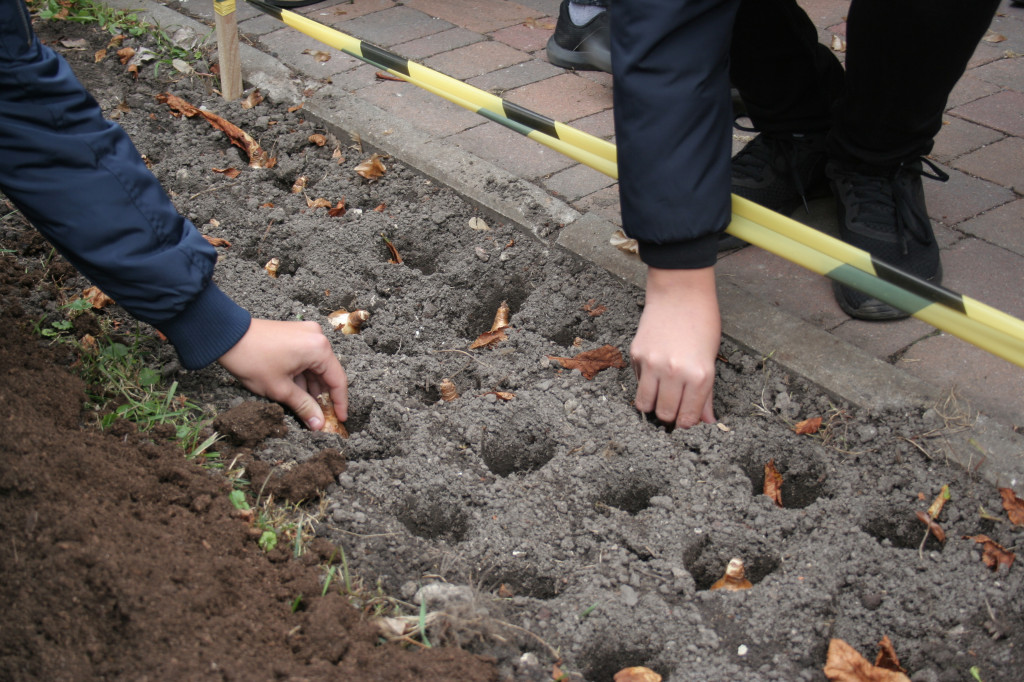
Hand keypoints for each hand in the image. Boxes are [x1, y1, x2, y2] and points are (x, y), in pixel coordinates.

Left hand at [218, 319, 347, 430]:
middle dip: (323, 396)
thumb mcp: (280, 389)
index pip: (338, 380)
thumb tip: (318, 423)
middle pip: (327, 372)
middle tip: (321, 417)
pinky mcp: (294, 334)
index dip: (340, 402)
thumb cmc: (253, 359)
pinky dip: (303, 375)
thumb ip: (304, 407)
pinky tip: (296, 392)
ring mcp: (305, 333)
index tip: (340, 419)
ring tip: (306, 408)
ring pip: (316, 366)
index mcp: (319, 348)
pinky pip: (306, 358)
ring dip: (311, 387)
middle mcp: (317, 337)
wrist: (226, 336)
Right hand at [631, 266, 719, 427]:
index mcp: (699, 376)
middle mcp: (674, 373)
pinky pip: (638, 382)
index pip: (688, 417)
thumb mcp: (711, 360)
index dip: (686, 423)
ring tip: (661, 394)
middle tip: (673, 406)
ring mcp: (653, 364)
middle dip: (669, 415)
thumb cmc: (702, 322)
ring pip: (645, 404)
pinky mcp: (636, 355)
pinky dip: (645, 383)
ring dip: (653, 404)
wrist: (680, 292)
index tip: (685, 419)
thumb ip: (706, 394)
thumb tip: (707, 421)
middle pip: (665, 414)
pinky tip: (655, 371)